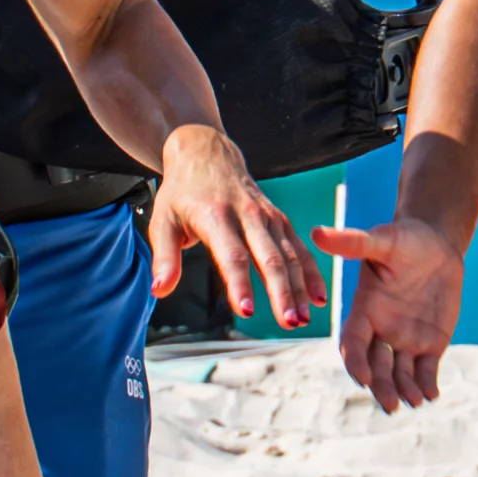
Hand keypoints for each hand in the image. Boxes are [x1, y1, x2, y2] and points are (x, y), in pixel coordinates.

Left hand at [143, 124, 320, 331]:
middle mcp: (247, 215)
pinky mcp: (279, 219)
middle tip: (288, 322)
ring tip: (302, 319)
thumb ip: (165, 258)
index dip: (239, 283)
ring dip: (299, 288)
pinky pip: (299, 248)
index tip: (246, 310)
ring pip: (289, 255)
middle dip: (281, 292)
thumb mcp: (162, 221)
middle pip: (269, 258)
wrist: (205, 154)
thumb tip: (159, 290)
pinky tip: (317, 298)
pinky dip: (311, 272)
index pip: (231, 255)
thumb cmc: (181, 194)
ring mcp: (267, 216)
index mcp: (216, 216)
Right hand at [323, 209, 463, 409]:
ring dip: (404, 390)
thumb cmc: (404, 239)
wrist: (437, 245)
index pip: (353, 343)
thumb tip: (316, 232)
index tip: (364, 378)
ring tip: (414, 402)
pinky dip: (426, 384)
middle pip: (375, 366)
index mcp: (364, 311)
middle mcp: (381, 331)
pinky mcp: (430, 344)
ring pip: (399, 374)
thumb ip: (353, 242)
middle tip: (391, 405)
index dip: (356, 362)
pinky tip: (431, 396)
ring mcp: (405, 340)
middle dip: (381, 386)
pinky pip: (425, 370)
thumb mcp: (382, 239)